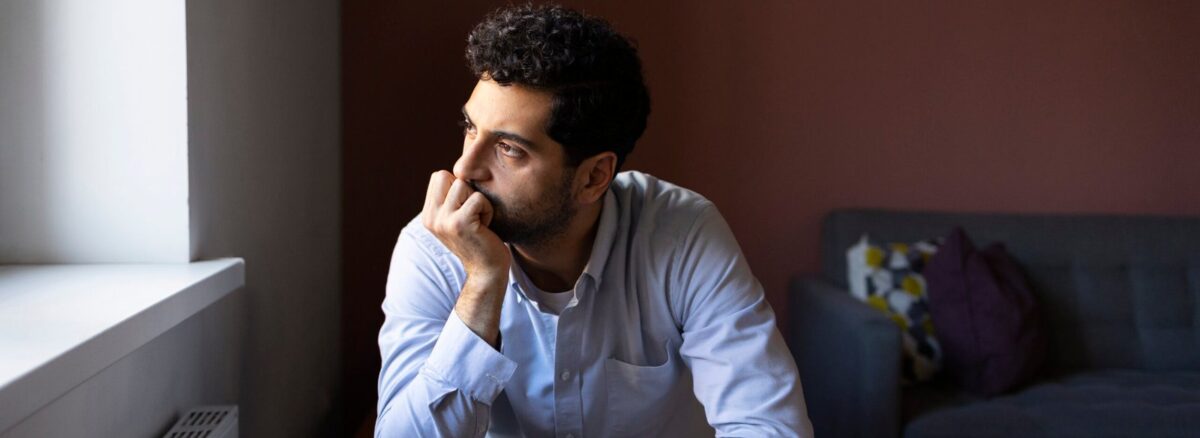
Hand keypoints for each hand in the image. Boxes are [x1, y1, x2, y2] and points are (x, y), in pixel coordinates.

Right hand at [421, 171, 509, 345]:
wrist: (487, 271)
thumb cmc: (480, 240)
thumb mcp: (458, 218)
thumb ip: (451, 198)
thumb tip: (459, 169)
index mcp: (428, 215)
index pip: (438, 176)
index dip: (457, 186)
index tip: (466, 209)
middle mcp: (431, 218)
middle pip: (446, 176)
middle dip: (466, 189)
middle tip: (473, 213)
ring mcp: (443, 221)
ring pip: (462, 185)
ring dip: (478, 200)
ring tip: (478, 221)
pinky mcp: (459, 224)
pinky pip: (478, 198)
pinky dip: (487, 210)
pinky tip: (485, 227)